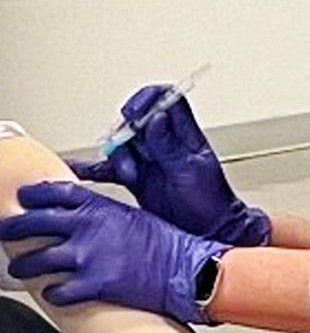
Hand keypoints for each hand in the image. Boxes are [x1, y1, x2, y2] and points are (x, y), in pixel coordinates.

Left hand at [0, 182, 228, 323]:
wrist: (185, 268)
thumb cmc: (165, 243)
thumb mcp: (131, 216)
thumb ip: (102, 214)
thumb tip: (83, 218)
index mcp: (99, 207)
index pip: (55, 193)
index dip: (34, 195)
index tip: (24, 198)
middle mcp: (88, 228)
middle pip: (36, 223)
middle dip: (15, 229)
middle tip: (6, 232)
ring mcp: (89, 257)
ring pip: (39, 260)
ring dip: (24, 266)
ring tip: (18, 270)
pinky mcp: (94, 285)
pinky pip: (59, 292)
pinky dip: (51, 294)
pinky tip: (51, 294)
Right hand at [69, 86, 269, 245]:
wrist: (209, 234)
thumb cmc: (210, 205)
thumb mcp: (191, 172)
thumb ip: (170, 145)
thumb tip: (156, 117)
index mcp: (184, 134)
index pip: (165, 99)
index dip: (146, 99)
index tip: (133, 113)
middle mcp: (165, 142)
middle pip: (136, 121)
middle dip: (126, 132)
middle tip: (127, 151)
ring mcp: (149, 160)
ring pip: (122, 143)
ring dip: (118, 155)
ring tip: (127, 174)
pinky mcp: (136, 178)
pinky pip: (110, 169)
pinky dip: (92, 169)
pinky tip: (77, 170)